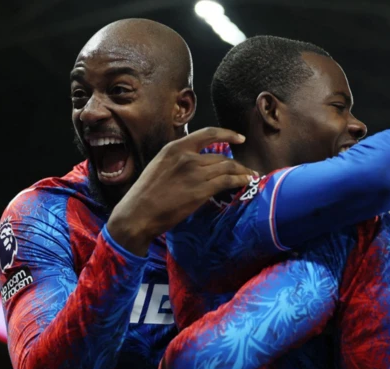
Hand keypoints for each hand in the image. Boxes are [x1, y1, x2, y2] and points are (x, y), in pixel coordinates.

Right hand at [108, 128, 256, 255]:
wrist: (138, 214)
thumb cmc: (145, 194)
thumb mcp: (160, 166)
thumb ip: (179, 161)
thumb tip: (199, 164)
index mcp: (174, 148)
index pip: (207, 134)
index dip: (227, 134)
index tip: (239, 138)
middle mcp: (186, 157)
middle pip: (221, 157)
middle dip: (237, 164)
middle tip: (247, 169)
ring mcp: (194, 173)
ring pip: (227, 167)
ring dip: (243, 172)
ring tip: (251, 176)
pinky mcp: (201, 190)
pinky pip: (227, 181)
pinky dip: (240, 180)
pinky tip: (246, 182)